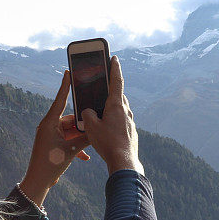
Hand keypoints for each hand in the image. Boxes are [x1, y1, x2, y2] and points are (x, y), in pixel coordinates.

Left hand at [19, 70, 90, 205]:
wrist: (38, 182)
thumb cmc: (51, 164)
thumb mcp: (71, 150)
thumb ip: (85, 139)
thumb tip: (97, 130)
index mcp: (49, 123)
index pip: (60, 100)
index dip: (65, 86)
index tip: (68, 72)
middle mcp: (48, 126)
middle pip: (70, 119)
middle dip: (82, 125)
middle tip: (95, 122)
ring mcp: (50, 135)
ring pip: (70, 131)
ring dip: (80, 138)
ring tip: (91, 144)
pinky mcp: (52, 144)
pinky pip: (67, 141)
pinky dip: (75, 147)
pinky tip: (85, 157)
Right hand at [82, 55, 143, 175]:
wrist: (124, 161)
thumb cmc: (107, 143)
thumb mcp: (91, 127)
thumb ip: (87, 114)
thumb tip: (89, 112)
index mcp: (116, 105)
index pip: (116, 81)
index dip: (114, 68)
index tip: (114, 58)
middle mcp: (125, 111)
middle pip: (118, 96)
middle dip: (110, 91)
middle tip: (102, 87)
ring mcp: (130, 121)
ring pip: (120, 109)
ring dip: (111, 108)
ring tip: (101, 113)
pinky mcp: (131, 131)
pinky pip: (122, 121)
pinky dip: (114, 121)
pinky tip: (107, 130)